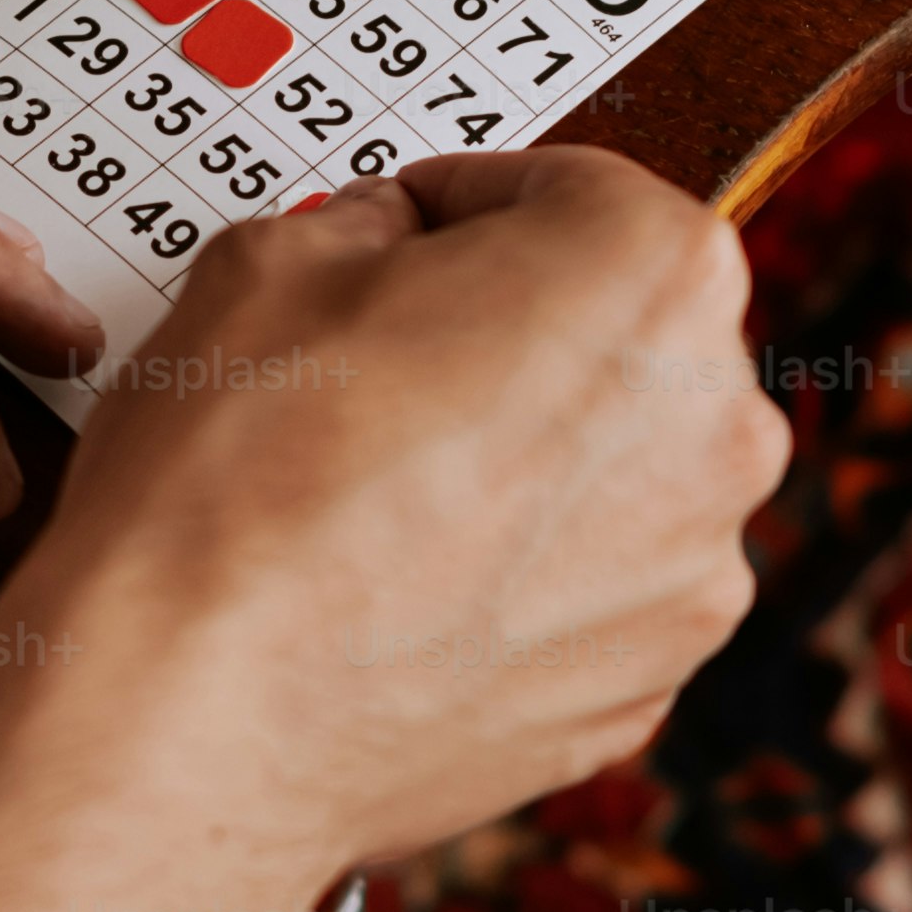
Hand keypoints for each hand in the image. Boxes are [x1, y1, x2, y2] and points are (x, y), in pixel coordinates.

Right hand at [3, 151, 784, 875]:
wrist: (193, 717)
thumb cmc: (233, 482)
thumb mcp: (273, 260)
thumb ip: (372, 223)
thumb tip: (395, 246)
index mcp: (654, 273)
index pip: (569, 194)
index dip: (465, 206)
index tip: (408, 233)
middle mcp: (719, 423)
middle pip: (614, 337)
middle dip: (511, 334)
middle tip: (380, 362)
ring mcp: (693, 571)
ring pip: (611, 471)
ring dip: (523, 460)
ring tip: (382, 490)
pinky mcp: (647, 688)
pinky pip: (592, 592)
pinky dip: (520, 578)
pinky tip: (406, 585)